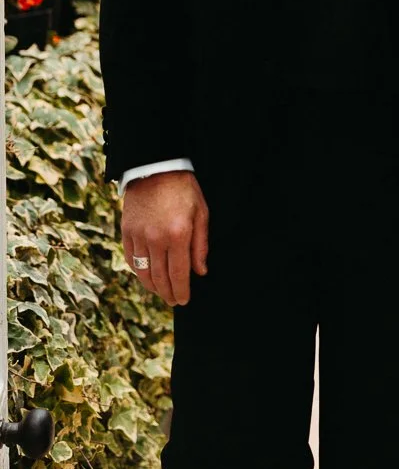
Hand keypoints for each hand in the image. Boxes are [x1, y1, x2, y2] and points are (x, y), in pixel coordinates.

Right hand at [122, 171, 208, 306]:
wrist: (156, 167)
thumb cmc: (184, 189)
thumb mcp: (201, 213)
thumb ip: (201, 245)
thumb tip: (200, 272)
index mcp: (178, 234)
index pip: (179, 274)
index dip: (182, 291)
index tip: (184, 301)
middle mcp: (156, 239)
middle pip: (160, 278)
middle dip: (168, 293)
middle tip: (174, 300)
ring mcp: (139, 236)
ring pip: (144, 273)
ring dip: (153, 287)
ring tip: (162, 293)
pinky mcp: (126, 232)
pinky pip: (132, 260)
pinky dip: (139, 272)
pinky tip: (147, 276)